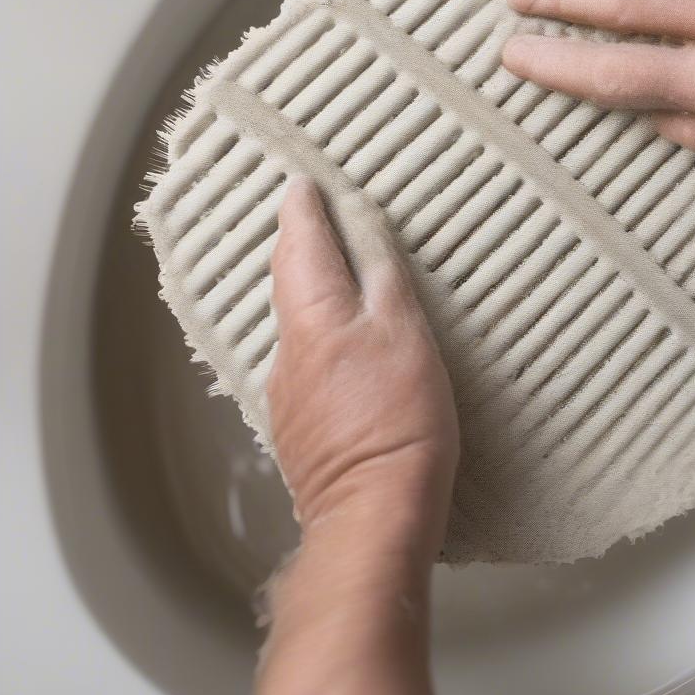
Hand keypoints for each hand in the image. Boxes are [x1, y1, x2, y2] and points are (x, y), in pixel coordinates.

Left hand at [241, 177, 455, 694]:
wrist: (373, 514)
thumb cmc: (399, 423)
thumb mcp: (405, 336)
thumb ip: (382, 281)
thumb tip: (362, 231)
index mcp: (314, 319)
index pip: (298, 244)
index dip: (301, 207)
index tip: (303, 180)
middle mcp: (290, 351)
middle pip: (290, 282)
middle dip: (300, 244)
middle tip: (316, 215)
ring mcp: (290, 393)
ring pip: (296, 324)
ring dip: (311, 291)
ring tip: (336, 274)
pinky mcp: (301, 427)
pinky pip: (306, 363)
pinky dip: (320, 337)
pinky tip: (342, 349)